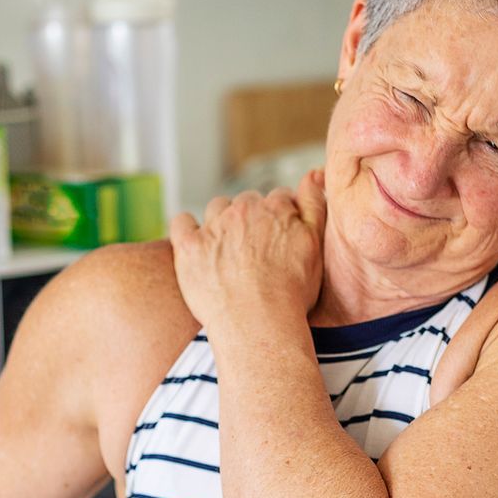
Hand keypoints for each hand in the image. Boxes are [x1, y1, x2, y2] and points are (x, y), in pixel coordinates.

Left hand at [169, 169, 326, 331]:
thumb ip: (315, 205)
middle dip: (251, 219)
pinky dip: (186, 228)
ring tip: (227, 250)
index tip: (278, 238)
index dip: (280, 217)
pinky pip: (181, 222)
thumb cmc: (292, 293)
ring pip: (216, 209)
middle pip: (246, 202)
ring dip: (221, 222)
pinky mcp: (188, 246)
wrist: (258, 323)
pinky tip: (194, 243)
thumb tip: (314, 174)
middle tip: (254, 249)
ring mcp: (213, 227)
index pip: (278, 199)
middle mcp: (243, 211)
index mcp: (276, 208)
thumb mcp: (316, 246)